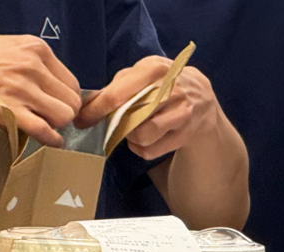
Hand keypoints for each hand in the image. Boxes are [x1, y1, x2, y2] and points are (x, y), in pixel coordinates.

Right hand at [0, 35, 82, 146]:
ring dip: (56, 124)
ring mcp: (22, 88)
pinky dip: (52, 139)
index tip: (57, 103)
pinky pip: (44, 130)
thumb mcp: (8, 48)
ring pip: (64, 115)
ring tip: (43, 124)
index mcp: (35, 48)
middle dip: (64, 112)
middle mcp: (33, 66)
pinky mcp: (10, 109)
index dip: (65, 96)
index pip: (71, 81)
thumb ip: (34, 63)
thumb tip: (54, 86)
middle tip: (50, 117)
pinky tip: (51, 140)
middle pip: (72, 100)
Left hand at [77, 56, 222, 159]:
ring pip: (142, 136)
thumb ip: (115, 87)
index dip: (96, 110)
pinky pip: (151, 150)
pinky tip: (144, 138)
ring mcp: (182, 113)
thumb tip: (86, 104)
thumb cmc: (162, 83)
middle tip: (106, 126)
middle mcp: (172, 89)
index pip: (118, 94)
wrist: (201, 98)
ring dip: (131, 137)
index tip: (82, 119)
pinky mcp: (185, 134)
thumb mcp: (141, 75)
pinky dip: (141, 148)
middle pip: (130, 116)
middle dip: (113, 124)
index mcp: (155, 69)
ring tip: (132, 129)